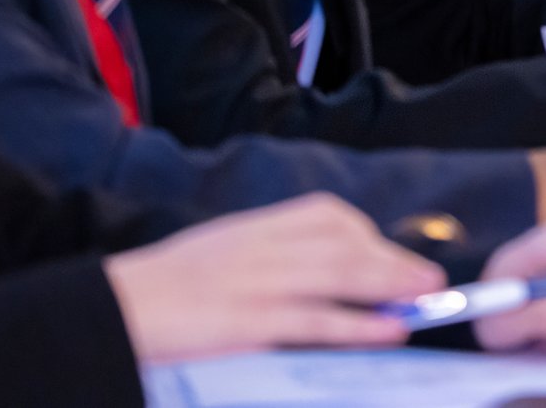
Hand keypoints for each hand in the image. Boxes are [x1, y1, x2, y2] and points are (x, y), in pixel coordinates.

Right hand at [103, 194, 442, 363]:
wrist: (113, 308)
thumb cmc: (165, 286)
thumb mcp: (220, 250)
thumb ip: (266, 251)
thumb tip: (318, 263)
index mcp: (254, 225)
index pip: (326, 216)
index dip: (367, 235)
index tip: (392, 254)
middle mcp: (262, 245)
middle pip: (343, 245)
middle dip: (393, 260)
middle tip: (432, 277)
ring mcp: (257, 282)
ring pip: (339, 276)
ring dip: (390, 286)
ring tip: (427, 298)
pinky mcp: (249, 321)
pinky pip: (316, 320)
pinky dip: (358, 323)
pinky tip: (388, 328)